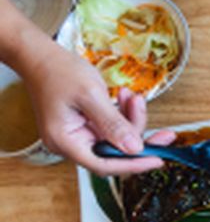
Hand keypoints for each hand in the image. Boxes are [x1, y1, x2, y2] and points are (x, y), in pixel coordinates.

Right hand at [22, 41, 172, 175]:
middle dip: (136, 133)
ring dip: (130, 119)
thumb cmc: (57, 71)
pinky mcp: (86, 127)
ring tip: (132, 97)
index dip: (133, 164)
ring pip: (117, 139)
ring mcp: (78, 135)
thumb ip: (113, 124)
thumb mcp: (90, 95)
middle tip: (158, 125)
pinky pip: (112, 128)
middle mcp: (70, 143)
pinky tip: (124, 98)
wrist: (40, 55)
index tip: (158, 160)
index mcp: (65, 141)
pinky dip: (122, 114)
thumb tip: (134, 148)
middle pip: (114, 153)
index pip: (104, 166)